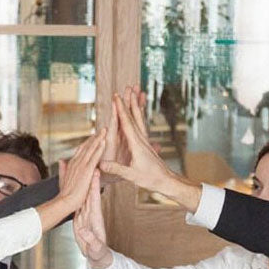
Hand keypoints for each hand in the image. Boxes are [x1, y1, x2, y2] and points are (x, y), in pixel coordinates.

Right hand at [36, 128, 106, 230]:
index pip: (81, 150)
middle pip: (86, 146)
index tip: (94, 136)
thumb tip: (61, 160)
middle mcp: (76, 162)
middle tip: (102, 129)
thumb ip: (63, 169)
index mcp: (72, 164)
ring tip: (105, 131)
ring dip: (98, 139)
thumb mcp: (63, 178)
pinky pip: (94, 157)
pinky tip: (104, 141)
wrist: (65, 201)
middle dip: (95, 137)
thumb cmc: (65, 193)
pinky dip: (99, 148)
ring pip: (91, 148)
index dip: (88, 142)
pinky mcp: (86, 170)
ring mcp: (81, 165)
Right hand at [73, 173, 112, 268]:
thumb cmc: (99, 253)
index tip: (95, 172)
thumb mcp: (95, 248)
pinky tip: (74, 185)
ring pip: (83, 195)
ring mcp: (85, 215)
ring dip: (83, 182)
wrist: (97, 257)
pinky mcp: (79, 218)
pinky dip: (76, 192)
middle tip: (91, 162)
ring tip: (82, 169)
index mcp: (95, 218)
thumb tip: (83, 232)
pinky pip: (77, 203)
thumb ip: (91, 240)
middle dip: (90, 177)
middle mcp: (91, 213)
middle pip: (89, 192)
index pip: (95, 198)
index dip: (94, 185)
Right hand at [102, 91, 202, 212]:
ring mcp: (145, 141)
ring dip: (136, 106)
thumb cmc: (150, 179)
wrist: (166, 181)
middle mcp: (142, 139)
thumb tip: (102, 164)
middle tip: (128, 87)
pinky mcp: (147, 144)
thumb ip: (117, 169)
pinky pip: (141, 126)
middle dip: (130, 101)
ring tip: (135, 94)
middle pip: (134, 116)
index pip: (127, 123)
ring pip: (139, 119)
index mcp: (136, 144)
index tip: (117, 97)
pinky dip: (138, 117)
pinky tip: (137, 114)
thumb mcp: (131, 176)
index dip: (121, 109)